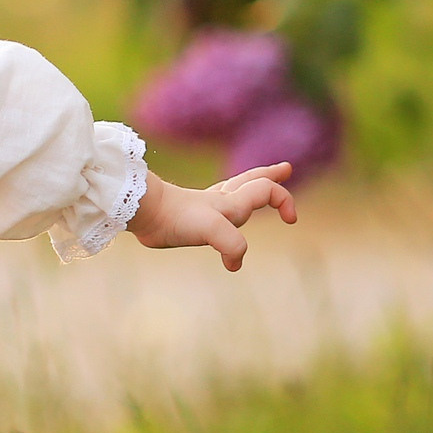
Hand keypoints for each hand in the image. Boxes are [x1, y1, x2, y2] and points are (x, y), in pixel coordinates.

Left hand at [126, 164, 296, 271]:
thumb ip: (231, 243)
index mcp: (231, 202)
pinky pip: (215, 215)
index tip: (290, 220)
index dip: (283, 200)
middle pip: (251, 181)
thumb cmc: (176, 217)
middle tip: (285, 168)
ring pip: (234, 192)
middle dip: (270, 176)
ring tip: (257, 188)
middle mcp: (221, 201)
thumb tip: (235, 264)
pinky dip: (225, 218)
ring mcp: (205, 208)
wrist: (142, 212)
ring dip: (250, 188)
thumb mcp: (212, 229)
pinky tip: (220, 221)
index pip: (266, 190)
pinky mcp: (189, 219)